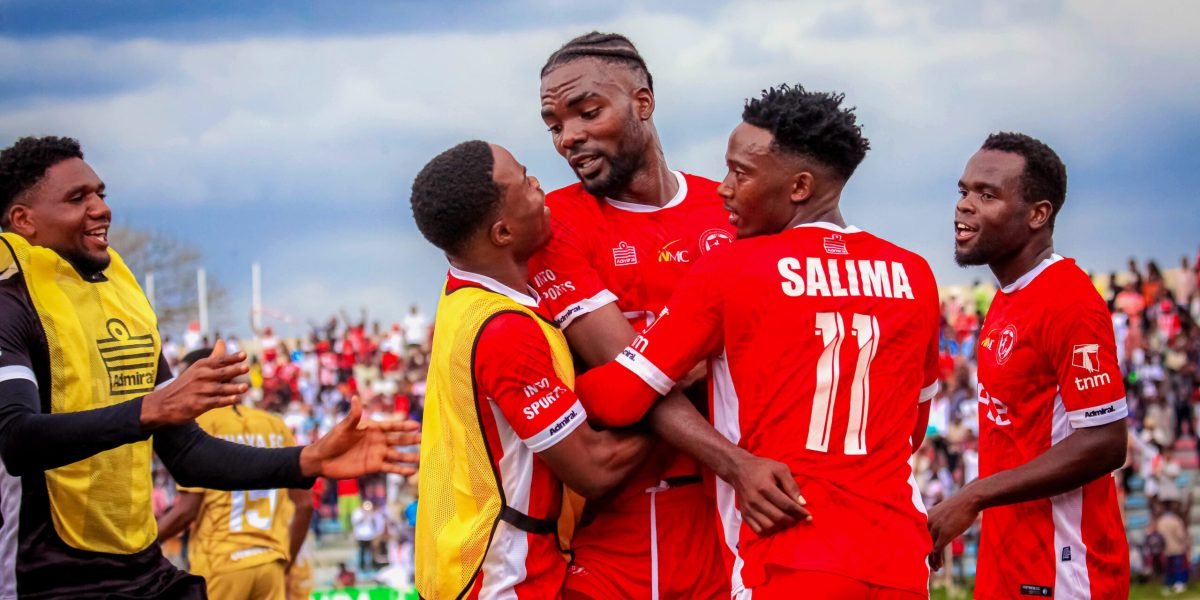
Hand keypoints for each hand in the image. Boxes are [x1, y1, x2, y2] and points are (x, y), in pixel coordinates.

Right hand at [140, 339, 248, 428]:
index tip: (243, 355)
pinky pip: (215, 402)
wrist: (163, 403)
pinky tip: (236, 399)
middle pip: (221, 373)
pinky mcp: (198, 404)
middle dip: (234, 370)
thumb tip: (222, 341)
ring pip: (220, 388)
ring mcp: (200, 391)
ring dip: (233, 388)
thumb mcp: (197, 368)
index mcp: (201, 366)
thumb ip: (214, 357)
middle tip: (246, 368)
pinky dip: (226, 400)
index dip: (232, 358)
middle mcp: (201, 377)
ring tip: (245, 387)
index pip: (219, 360)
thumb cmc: (186, 384)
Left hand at [299, 396, 420, 478]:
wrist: (322, 461)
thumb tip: (356, 398)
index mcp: (371, 428)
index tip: (417, 425)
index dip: (403, 426)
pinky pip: (390, 468)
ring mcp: (377, 454)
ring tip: (422, 458)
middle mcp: (377, 440)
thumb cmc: (331, 440)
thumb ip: (353, 416)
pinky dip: (401, 470)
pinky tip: (412, 471)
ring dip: (409, 456)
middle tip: (425, 439)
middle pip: (398, 440)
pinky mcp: (373, 467)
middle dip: (411, 440)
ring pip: (397, 455)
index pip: (391, 426)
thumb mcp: (343, 428)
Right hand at [724, 449, 810, 535]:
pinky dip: (769, 530)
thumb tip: (802, 503)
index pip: (786, 505)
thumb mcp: (780, 469)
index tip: (809, 516)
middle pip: (779, 517)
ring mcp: (748, 509)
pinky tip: (775, 522)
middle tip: (799, 517)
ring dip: (781, 526)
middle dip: (793, 520)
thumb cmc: (762, 467)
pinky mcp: (744, 514)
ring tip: (787, 519)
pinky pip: (758, 530)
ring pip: (769, 526)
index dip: (800, 513)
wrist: (738, 469)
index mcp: (765, 487)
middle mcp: (755, 500)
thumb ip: (792, 485)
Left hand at [926, 488, 980, 569]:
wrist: (969, 499)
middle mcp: (927, 522)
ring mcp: (935, 528)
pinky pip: (937, 550)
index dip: (918, 546)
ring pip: (928, 548)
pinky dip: (937, 559)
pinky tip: (939, 566)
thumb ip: (936, 521)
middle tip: (926, 565)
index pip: (917, 534)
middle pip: (921, 543)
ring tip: (934, 569)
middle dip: (923, 555)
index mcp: (925, 516)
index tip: (920, 555)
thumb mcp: (943, 512)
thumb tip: (937, 531)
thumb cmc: (958, 505)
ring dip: (931, 561)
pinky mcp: (944, 534)